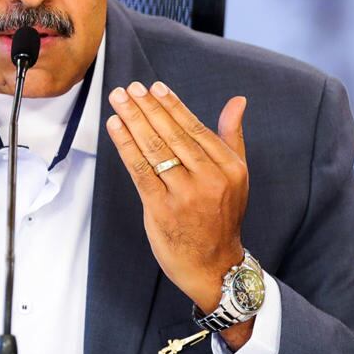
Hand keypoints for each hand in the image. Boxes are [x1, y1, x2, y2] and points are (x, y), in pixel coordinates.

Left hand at [105, 82, 250, 344]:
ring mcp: (185, 195)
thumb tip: (237, 101)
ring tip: (118, 101)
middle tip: (129, 88)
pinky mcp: (161, 209)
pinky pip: (140, 171)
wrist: (214, 266)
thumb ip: (232, 137)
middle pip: (172, 135)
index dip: (172, 106)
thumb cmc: (222, 217)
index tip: (155, 88)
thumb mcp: (237, 176)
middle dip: (147, 108)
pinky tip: (116, 127)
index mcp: (230, 168)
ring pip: (155, 149)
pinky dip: (126, 146)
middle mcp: (210, 179)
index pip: (195, 128)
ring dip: (133, 121)